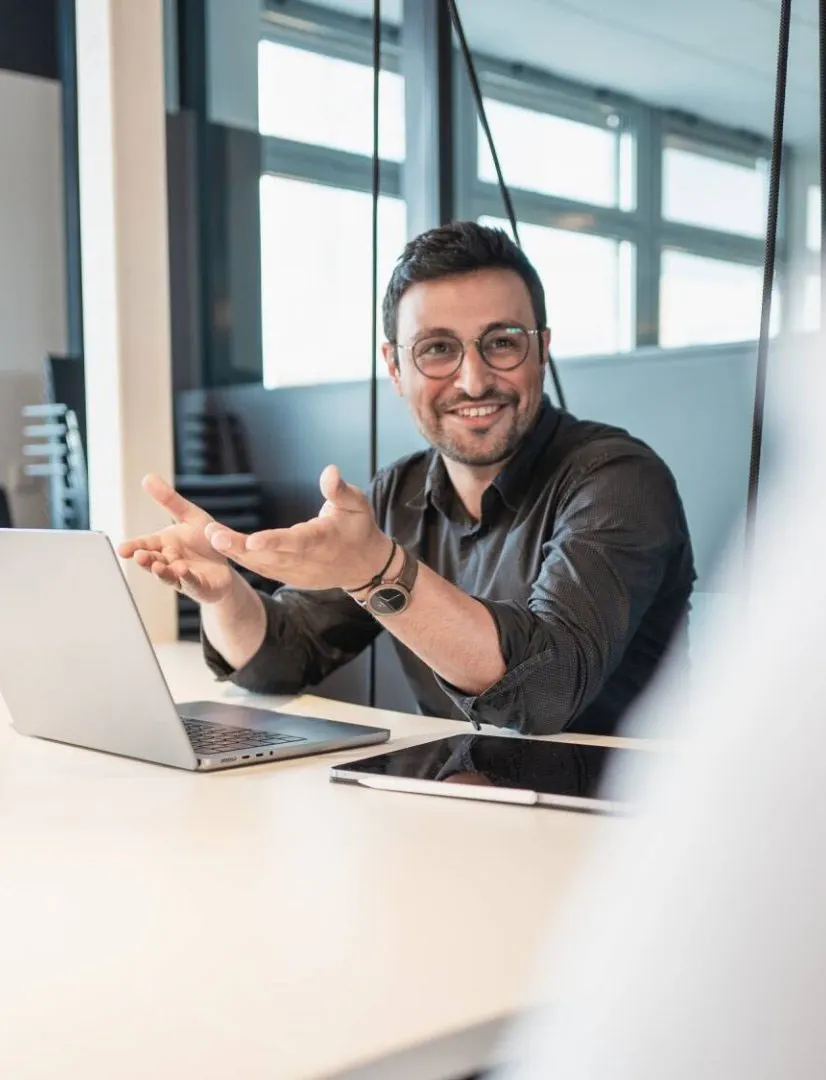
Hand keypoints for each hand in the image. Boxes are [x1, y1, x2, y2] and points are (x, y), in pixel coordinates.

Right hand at [117, 475, 235, 603]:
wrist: (227, 563)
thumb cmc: (204, 540)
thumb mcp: (190, 516)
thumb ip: (169, 501)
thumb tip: (147, 477)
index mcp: (164, 543)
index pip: (145, 544)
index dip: (133, 547)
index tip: (122, 549)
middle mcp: (169, 560)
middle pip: (152, 561)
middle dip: (145, 559)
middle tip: (139, 556)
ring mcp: (181, 575)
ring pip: (167, 575)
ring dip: (161, 572)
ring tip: (157, 566)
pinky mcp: (198, 586)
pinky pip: (191, 582)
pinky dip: (186, 578)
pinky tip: (182, 571)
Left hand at [202, 465, 391, 591]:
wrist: (364, 566)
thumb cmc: (359, 528)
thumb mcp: (358, 504)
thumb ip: (341, 490)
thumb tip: (329, 471)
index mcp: (322, 540)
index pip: (296, 542)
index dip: (273, 541)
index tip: (251, 539)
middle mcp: (306, 560)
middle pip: (269, 555)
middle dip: (239, 546)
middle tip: (213, 534)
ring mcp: (295, 572)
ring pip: (260, 564)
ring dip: (234, 552)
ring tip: (211, 535)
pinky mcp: (288, 576)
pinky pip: (261, 568)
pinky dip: (242, 559)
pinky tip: (221, 545)